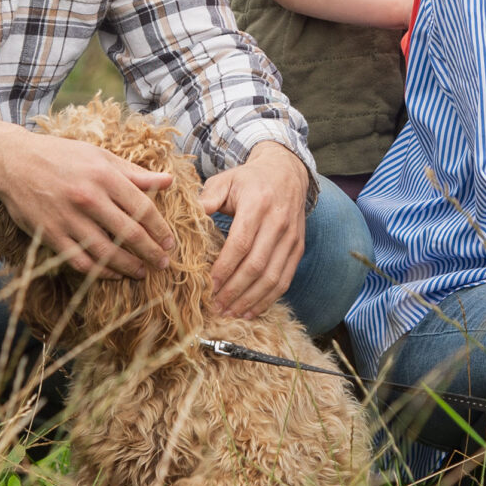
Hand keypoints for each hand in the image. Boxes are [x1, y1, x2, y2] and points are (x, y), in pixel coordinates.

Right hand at [0, 118, 173, 279]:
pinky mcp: (50, 235)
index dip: (160, 229)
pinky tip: (113, 274)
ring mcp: (68, 218)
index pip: (143, 208)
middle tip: (164, 263)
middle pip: (129, 234)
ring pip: (106, 253)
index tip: (171, 242)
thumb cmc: (61, 156)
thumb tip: (169, 181)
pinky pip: (80, 261)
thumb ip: (134, 173)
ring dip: (129, 267)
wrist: (13, 162)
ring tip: (142, 272)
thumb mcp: (99, 156)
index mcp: (104, 175)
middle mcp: (88, 198)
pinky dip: (100, 272)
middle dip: (151, 252)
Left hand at [201, 141, 310, 318]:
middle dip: (234, 290)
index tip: (208, 286)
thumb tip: (187, 220)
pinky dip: (268, 299)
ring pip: (272, 277)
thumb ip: (206, 198)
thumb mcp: (225, 180)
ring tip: (230, 313)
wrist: (286, 172)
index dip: (224, 268)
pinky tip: (251, 310)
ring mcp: (291, 237)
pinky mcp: (298, 248)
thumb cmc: (249, 180)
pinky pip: (285, 279)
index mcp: (257, 204)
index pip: (240, 243)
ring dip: (251, 300)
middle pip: (256, 265)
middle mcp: (278, 222)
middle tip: (215, 306)